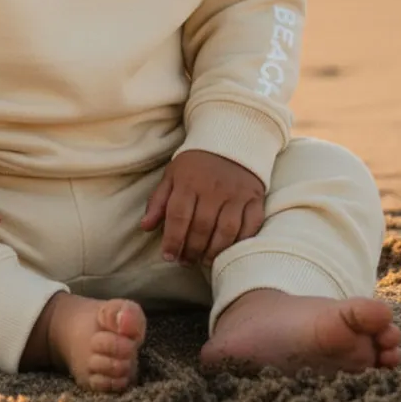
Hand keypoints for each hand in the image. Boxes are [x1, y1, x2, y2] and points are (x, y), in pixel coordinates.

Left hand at [140, 149, 264, 265]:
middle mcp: (213, 188)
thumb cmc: (196, 164)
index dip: (172, 240)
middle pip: (202, 227)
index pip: (178, 216)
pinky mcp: (255, 199)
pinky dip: (240, 243)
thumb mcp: (172, 175)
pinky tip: (229, 251)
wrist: (231, 140)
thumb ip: (158, 201)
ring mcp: (237, 194)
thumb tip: (145, 227)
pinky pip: (251, 226)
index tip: (168, 256)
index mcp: (189, 181)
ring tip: (204, 261)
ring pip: (226, 231)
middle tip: (186, 261)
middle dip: (192, 250)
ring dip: (214, 251)